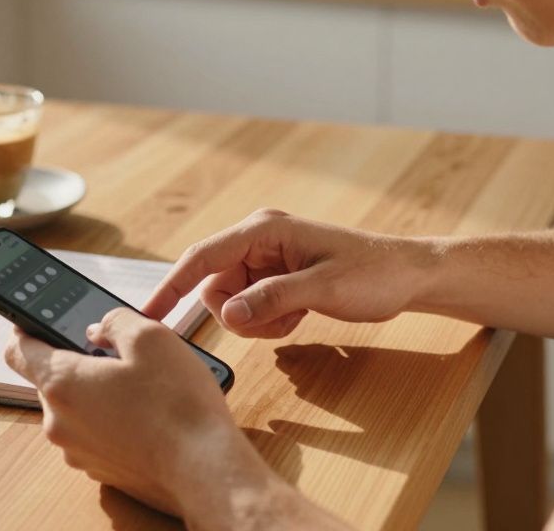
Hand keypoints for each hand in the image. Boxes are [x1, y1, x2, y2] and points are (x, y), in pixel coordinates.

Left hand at [3, 308, 272, 517]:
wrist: (204, 469)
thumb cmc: (178, 407)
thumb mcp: (151, 336)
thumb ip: (115, 320)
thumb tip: (100, 328)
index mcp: (62, 384)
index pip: (17, 351)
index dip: (26, 330)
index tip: (37, 322)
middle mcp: (59, 423)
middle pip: (52, 380)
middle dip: (80, 363)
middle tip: (119, 355)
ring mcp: (78, 451)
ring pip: (76, 409)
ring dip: (98, 394)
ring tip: (142, 388)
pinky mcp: (101, 470)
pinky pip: (96, 435)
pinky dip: (113, 421)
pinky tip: (147, 415)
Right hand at [143, 209, 432, 338]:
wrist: (406, 277)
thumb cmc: (373, 273)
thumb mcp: (323, 289)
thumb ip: (271, 300)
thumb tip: (229, 315)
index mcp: (264, 230)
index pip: (202, 258)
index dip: (170, 287)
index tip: (147, 316)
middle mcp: (259, 240)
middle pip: (214, 286)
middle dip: (237, 314)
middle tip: (277, 322)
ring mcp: (267, 260)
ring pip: (232, 302)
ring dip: (257, 321)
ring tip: (295, 316)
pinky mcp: (276, 278)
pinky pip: (251, 308)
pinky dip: (269, 321)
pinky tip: (300, 315)